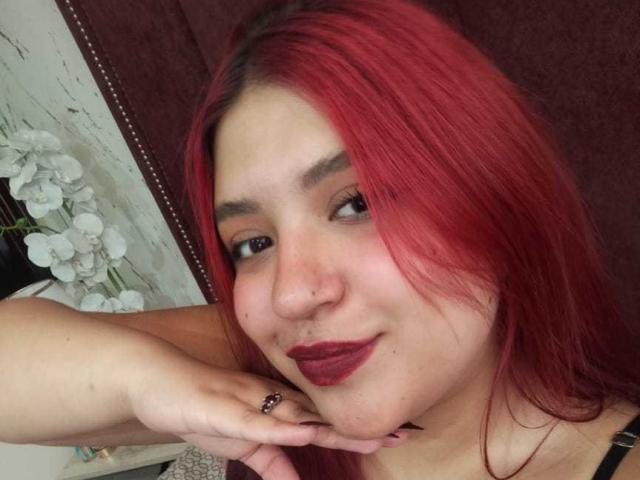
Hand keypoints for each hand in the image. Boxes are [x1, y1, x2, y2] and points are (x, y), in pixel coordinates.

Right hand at [125, 342, 405, 479]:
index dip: (359, 428)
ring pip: (299, 413)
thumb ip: (271, 461)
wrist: (157, 383)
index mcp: (277, 408)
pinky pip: (258, 421)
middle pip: (323, 414)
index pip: (325, 420)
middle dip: (363, 424)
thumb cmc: (200, 407)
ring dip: (335, 424)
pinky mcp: (226, 408)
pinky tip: (306, 431)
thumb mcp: (241, 444)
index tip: (396, 433)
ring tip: (374, 433)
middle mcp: (271, 399)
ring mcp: (251, 402)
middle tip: (405, 431)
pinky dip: (283, 427)